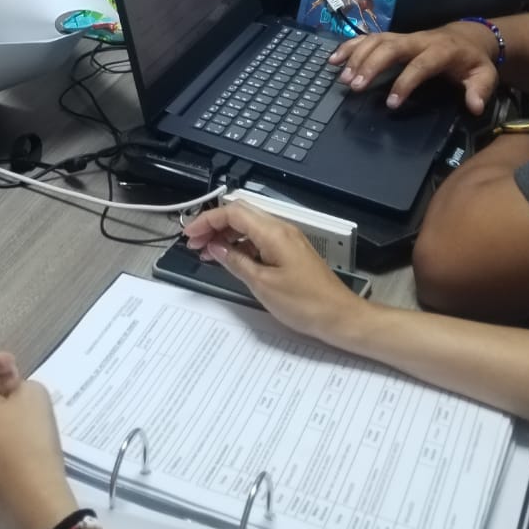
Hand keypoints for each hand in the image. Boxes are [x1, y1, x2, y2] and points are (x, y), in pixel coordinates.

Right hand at [183, 202, 367, 343]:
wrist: (338, 316)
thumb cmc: (307, 303)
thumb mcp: (262, 285)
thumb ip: (236, 262)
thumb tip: (216, 249)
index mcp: (274, 233)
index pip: (232, 212)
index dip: (206, 220)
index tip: (190, 234)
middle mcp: (281, 230)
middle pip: (240, 214)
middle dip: (214, 225)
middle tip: (195, 243)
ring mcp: (287, 239)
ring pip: (249, 226)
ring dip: (226, 235)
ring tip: (208, 253)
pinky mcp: (289, 251)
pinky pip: (259, 238)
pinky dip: (241, 245)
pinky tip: (231, 259)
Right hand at [329, 22, 498, 114]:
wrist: (467, 36)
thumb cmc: (472, 61)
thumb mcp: (484, 75)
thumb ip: (480, 90)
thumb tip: (474, 107)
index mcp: (441, 50)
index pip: (421, 64)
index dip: (405, 82)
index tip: (391, 103)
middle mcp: (418, 40)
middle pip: (390, 47)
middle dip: (371, 65)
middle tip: (354, 86)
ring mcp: (403, 37)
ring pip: (376, 40)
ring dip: (356, 56)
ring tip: (342, 78)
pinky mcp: (392, 37)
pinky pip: (368, 38)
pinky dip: (349, 46)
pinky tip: (333, 59)